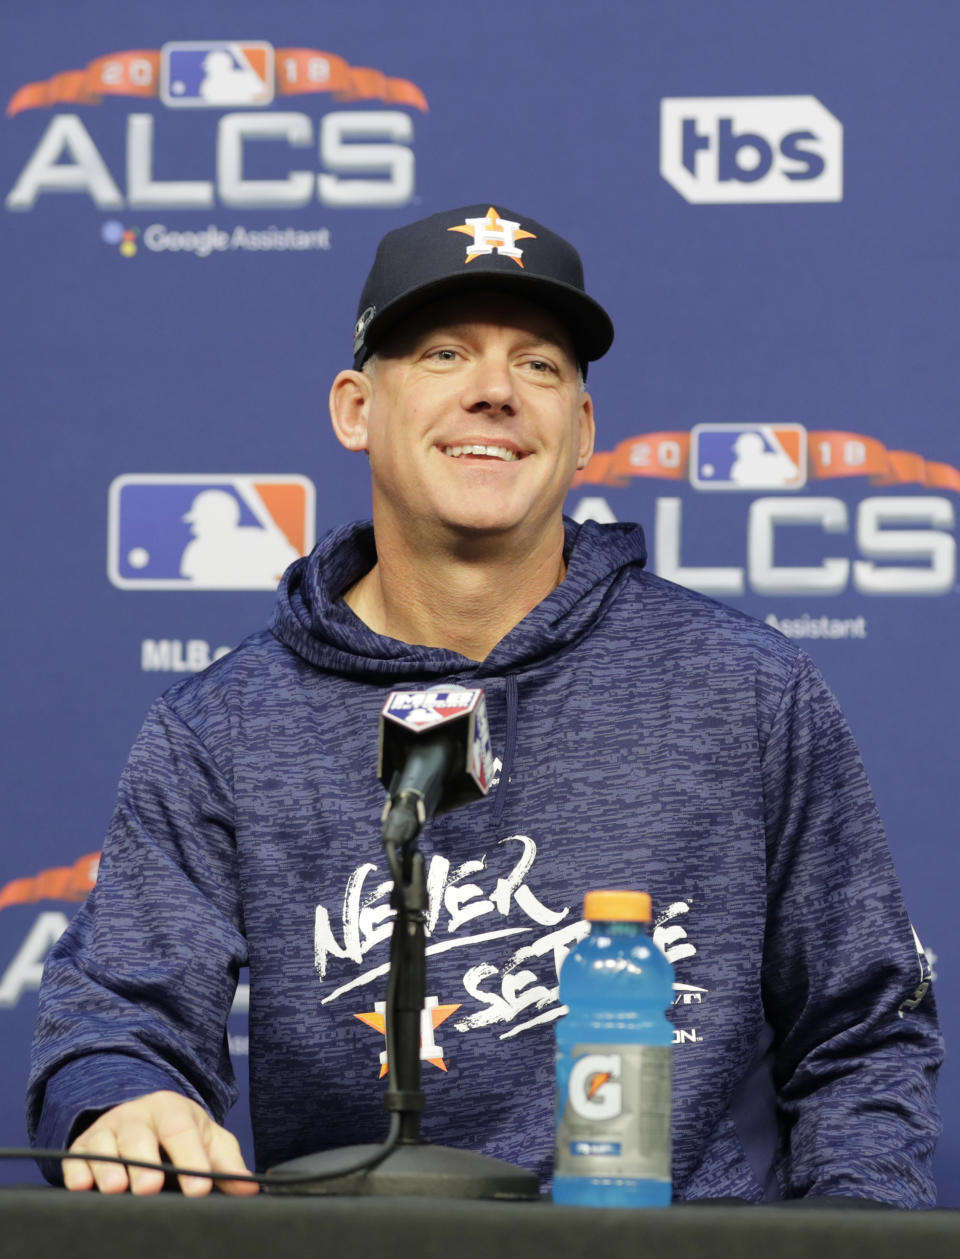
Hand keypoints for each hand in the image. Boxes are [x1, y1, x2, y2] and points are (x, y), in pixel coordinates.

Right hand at [63, 1090, 259, 1195]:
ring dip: (109, 1167)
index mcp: (172, 1110)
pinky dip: (77, 1171)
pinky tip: (82, 1185)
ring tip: (115, 1188)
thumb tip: (249, 1186)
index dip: (190, 1158)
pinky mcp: (83, 1146)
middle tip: (151, 1186)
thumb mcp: (207, 1139)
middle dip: (144, 1162)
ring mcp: (108, 1129)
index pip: (182, 1131)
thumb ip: (227, 1162)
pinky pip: (77, 1157)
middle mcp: (137, 1116)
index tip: (198, 1187)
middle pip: (139, 1136)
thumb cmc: (180, 1132)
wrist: (143, 1113)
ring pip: (105, 1145)